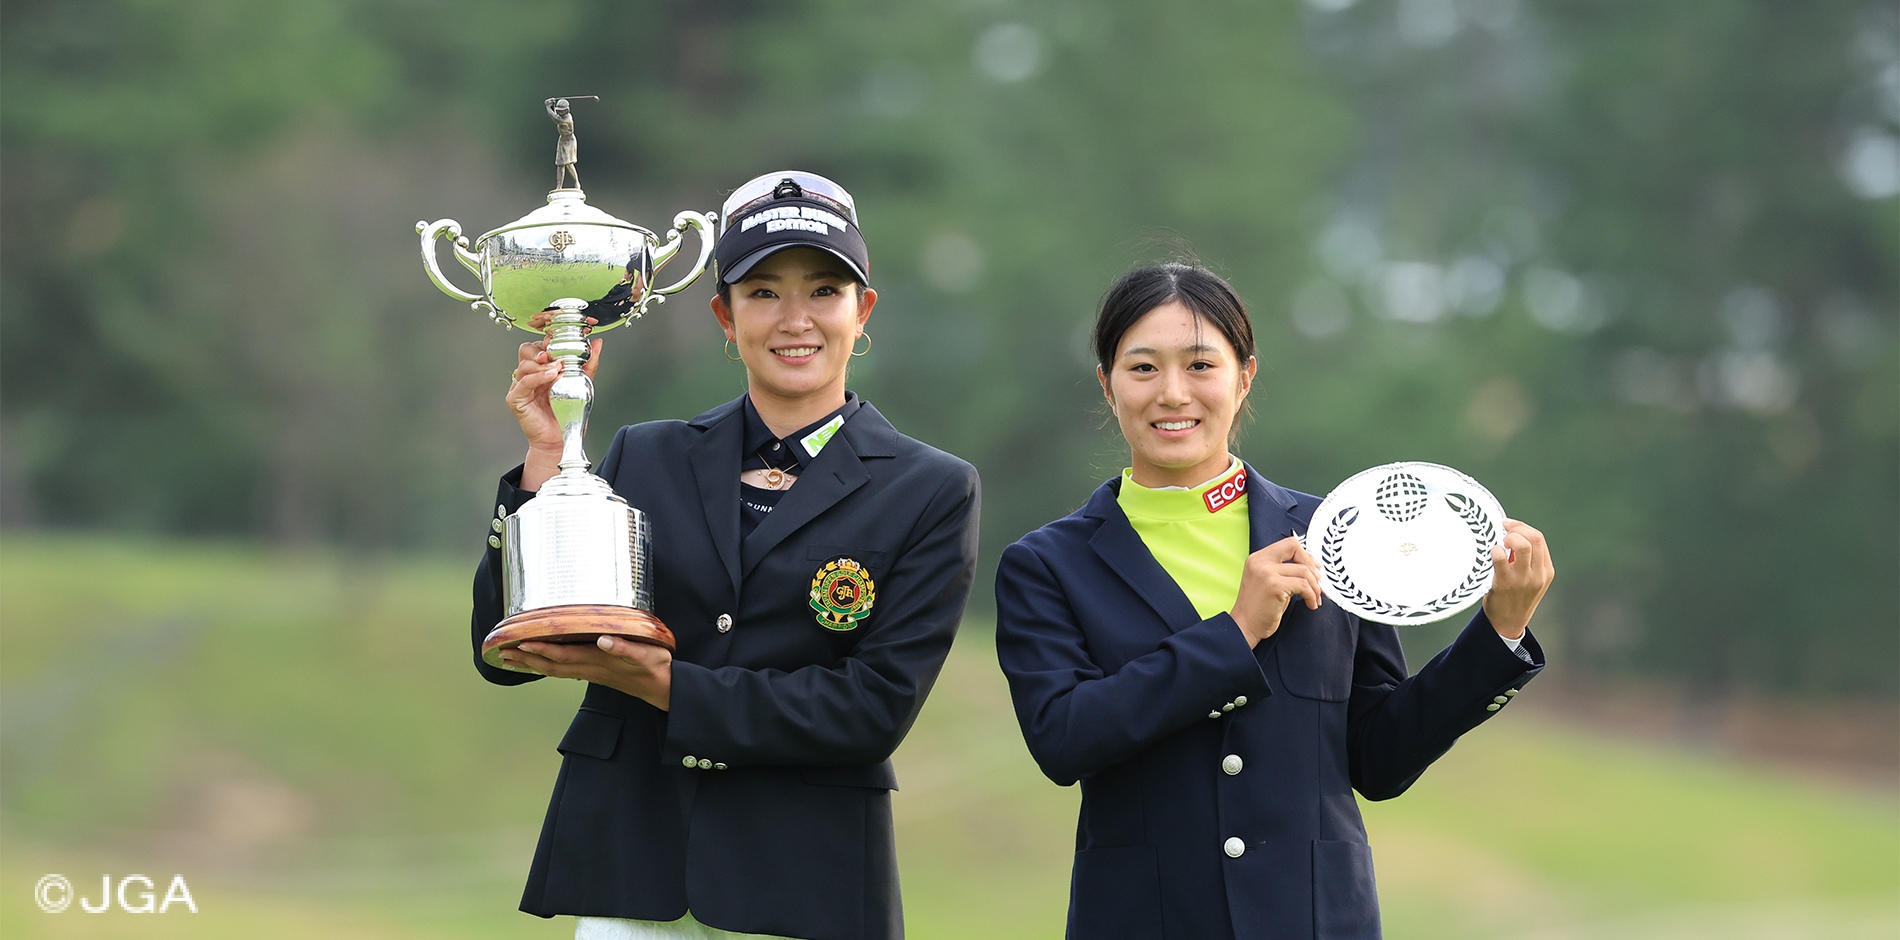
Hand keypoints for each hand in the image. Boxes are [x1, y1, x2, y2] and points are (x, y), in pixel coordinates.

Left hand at [498, 635, 671, 709]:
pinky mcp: (593, 672)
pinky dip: (544, 666)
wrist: (661, 688)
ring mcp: (589, 672)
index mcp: (598, 661)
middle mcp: (589, 668)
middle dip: (526, 658)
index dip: (541, 649)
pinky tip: (536, 663)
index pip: (563, 655)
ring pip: (553, 669)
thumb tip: (603, 640)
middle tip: (502, 651)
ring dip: (530, 664)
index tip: (520, 641)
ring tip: (509, 658)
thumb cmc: (654, 667)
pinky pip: (562, 670)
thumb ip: (624, 648)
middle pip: (551, 665)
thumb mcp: (645, 654)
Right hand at [506, 318, 600, 491]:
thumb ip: (588, 363)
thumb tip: (597, 343)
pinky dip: (537, 376)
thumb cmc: (569, 414)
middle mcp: (529, 375)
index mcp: (542, 369)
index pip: (540, 345)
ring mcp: (521, 387)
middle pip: (527, 349)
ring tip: (558, 368)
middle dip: (542, 348)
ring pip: (524, 364)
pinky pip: (522, 382)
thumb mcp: (582, 383)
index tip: (563, 337)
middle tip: (557, 353)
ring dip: (543, 363)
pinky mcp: (516, 399)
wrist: (564, 438)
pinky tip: (551, 376)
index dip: (549, 340)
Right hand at [1228, 536, 1323, 647]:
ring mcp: (1267, 572)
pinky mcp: (1274, 586)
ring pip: (1303, 571)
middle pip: (1295, 549)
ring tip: (1315, 598)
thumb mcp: (1268, 582)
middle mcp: (1260, 562)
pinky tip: (1310, 604)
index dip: (1305, 554)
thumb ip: (1284, 571)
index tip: (1314, 567)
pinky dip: (1311, 596)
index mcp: (1258, 558)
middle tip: (1319, 583)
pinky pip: (1303, 586)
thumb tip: (1310, 569)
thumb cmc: (1257, 609)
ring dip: (1315, 587)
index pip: (1288, 544)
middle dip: (1312, 566)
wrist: (1244, 627)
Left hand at [1482, 520, 1553, 639]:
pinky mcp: (1504, 584)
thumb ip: (1526, 560)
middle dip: (1516, 529)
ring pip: (1521, 545)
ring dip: (1508, 538)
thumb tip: (1510, 534)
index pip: (1539, 538)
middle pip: (1534, 538)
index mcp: (1546, 571)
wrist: (1508, 624)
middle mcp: (1538, 574)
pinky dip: (1494, 550)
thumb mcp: (1531, 579)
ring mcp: (1522, 579)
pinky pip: (1500, 558)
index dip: (1522, 527)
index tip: (1509, 525)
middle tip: (1503, 533)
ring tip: (1499, 543)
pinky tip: (1491, 553)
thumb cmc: (1515, 597)